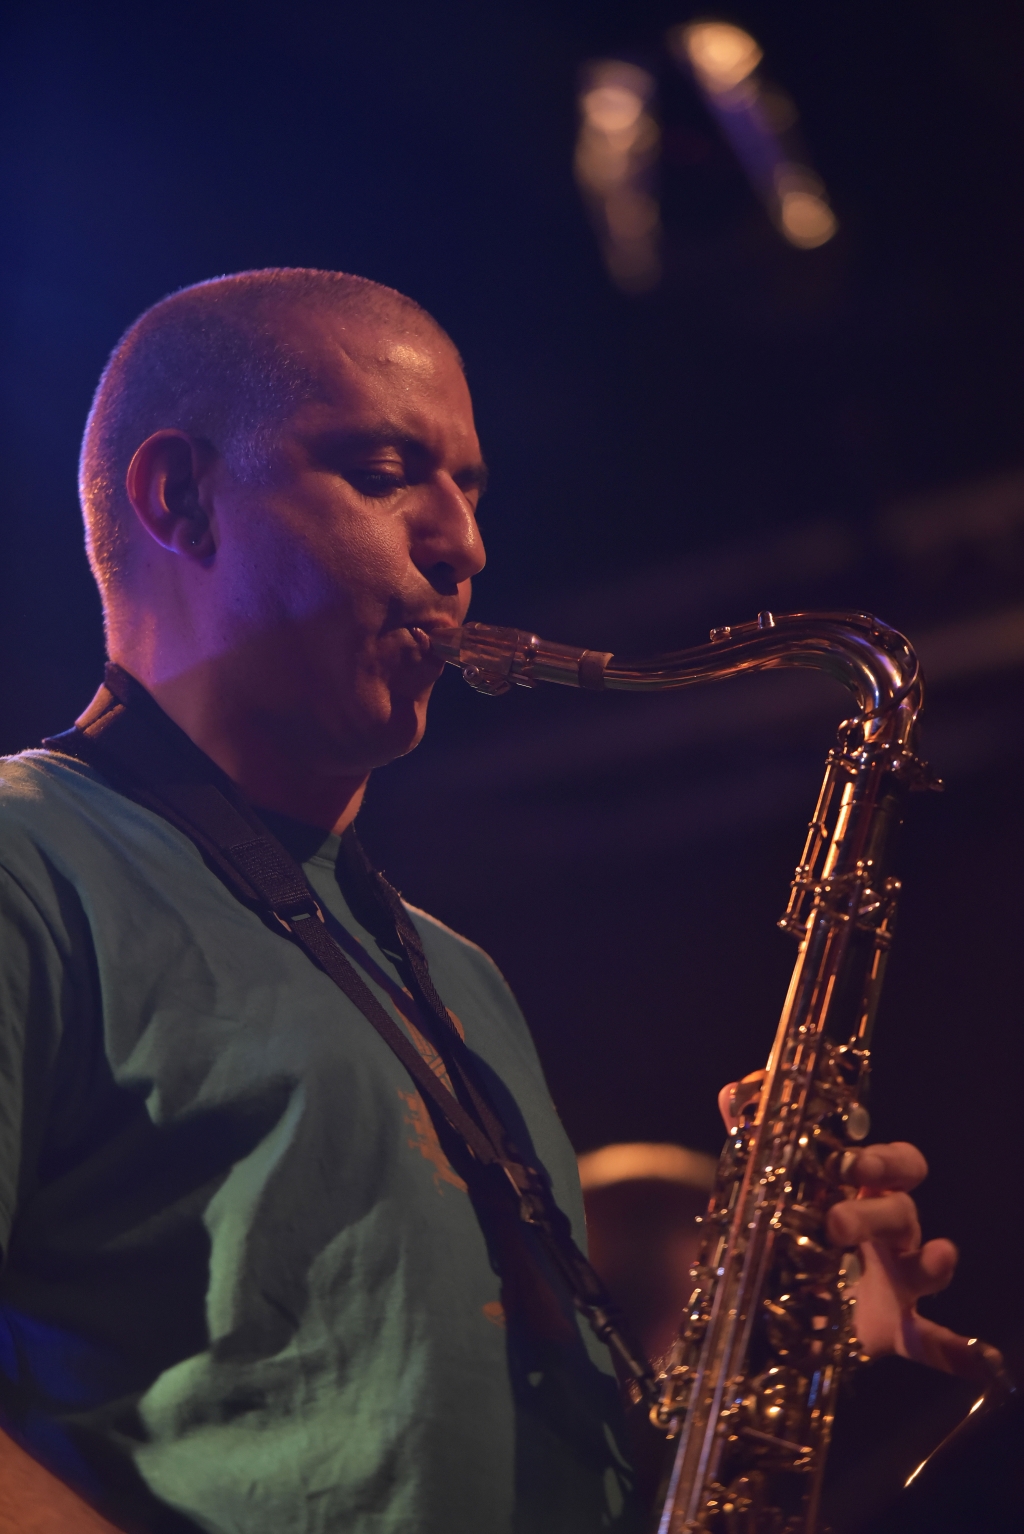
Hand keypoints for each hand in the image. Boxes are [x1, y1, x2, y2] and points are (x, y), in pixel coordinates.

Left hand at [718, 1079, 997, 1379]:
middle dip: (875, 1212)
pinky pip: (931, 1339)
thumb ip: (757, 1139)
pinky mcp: (896, 1329)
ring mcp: (898, 1282)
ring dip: (927, 1263)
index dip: (882, 1160)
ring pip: (921, 1264)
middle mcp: (889, 1234)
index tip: (850, 1163)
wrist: (796, 1308)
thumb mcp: (776, 1188)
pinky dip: (953, 1349)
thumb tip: (732, 1090)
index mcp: (865, 1194)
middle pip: (902, 1210)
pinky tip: (975, 1357)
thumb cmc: (799, 1233)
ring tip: (934, 1259)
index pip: (896, 1164)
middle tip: (835, 1222)